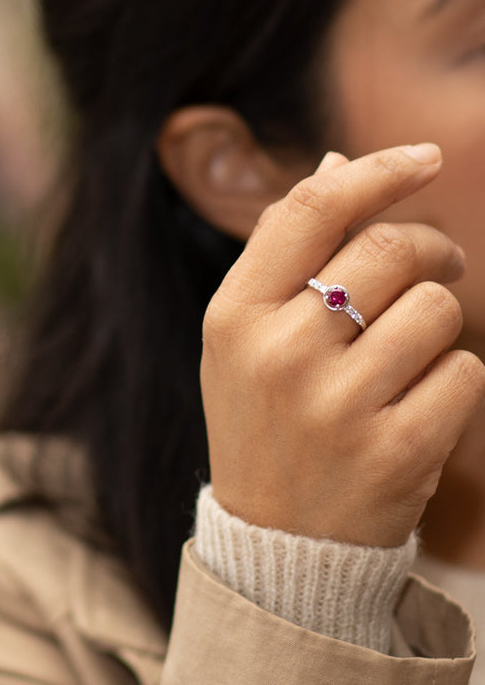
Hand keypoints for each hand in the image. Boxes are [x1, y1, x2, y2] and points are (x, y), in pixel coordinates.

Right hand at [201, 144, 484, 546]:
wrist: (277, 541)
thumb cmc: (261, 418)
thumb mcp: (244, 334)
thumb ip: (284, 249)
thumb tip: (337, 162)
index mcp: (234, 315)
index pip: (310, 209)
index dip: (374, 171)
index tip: (424, 156)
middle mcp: (279, 352)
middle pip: (389, 249)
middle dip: (429, 247)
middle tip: (438, 263)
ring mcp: (335, 404)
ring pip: (438, 307)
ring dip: (438, 320)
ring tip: (409, 350)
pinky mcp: (395, 451)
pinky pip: (464, 371)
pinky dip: (453, 378)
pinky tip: (415, 404)